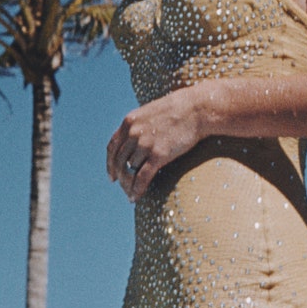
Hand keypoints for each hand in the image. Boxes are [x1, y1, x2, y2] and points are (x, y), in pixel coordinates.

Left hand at [106, 87, 212, 201]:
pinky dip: (136, 190)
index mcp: (129, 122)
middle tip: (123, 187)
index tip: (112, 176)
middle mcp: (133, 133)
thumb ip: (139, 127)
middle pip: (119, 161)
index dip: (110, 164)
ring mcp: (145, 144)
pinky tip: (135, 198)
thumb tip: (133, 144)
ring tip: (132, 193)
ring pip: (130, 170)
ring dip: (129, 184)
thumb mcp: (151, 113)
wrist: (197, 109)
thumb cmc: (178, 110)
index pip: (112, 148)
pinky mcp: (159, 155)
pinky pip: (142, 177)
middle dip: (120, 177)